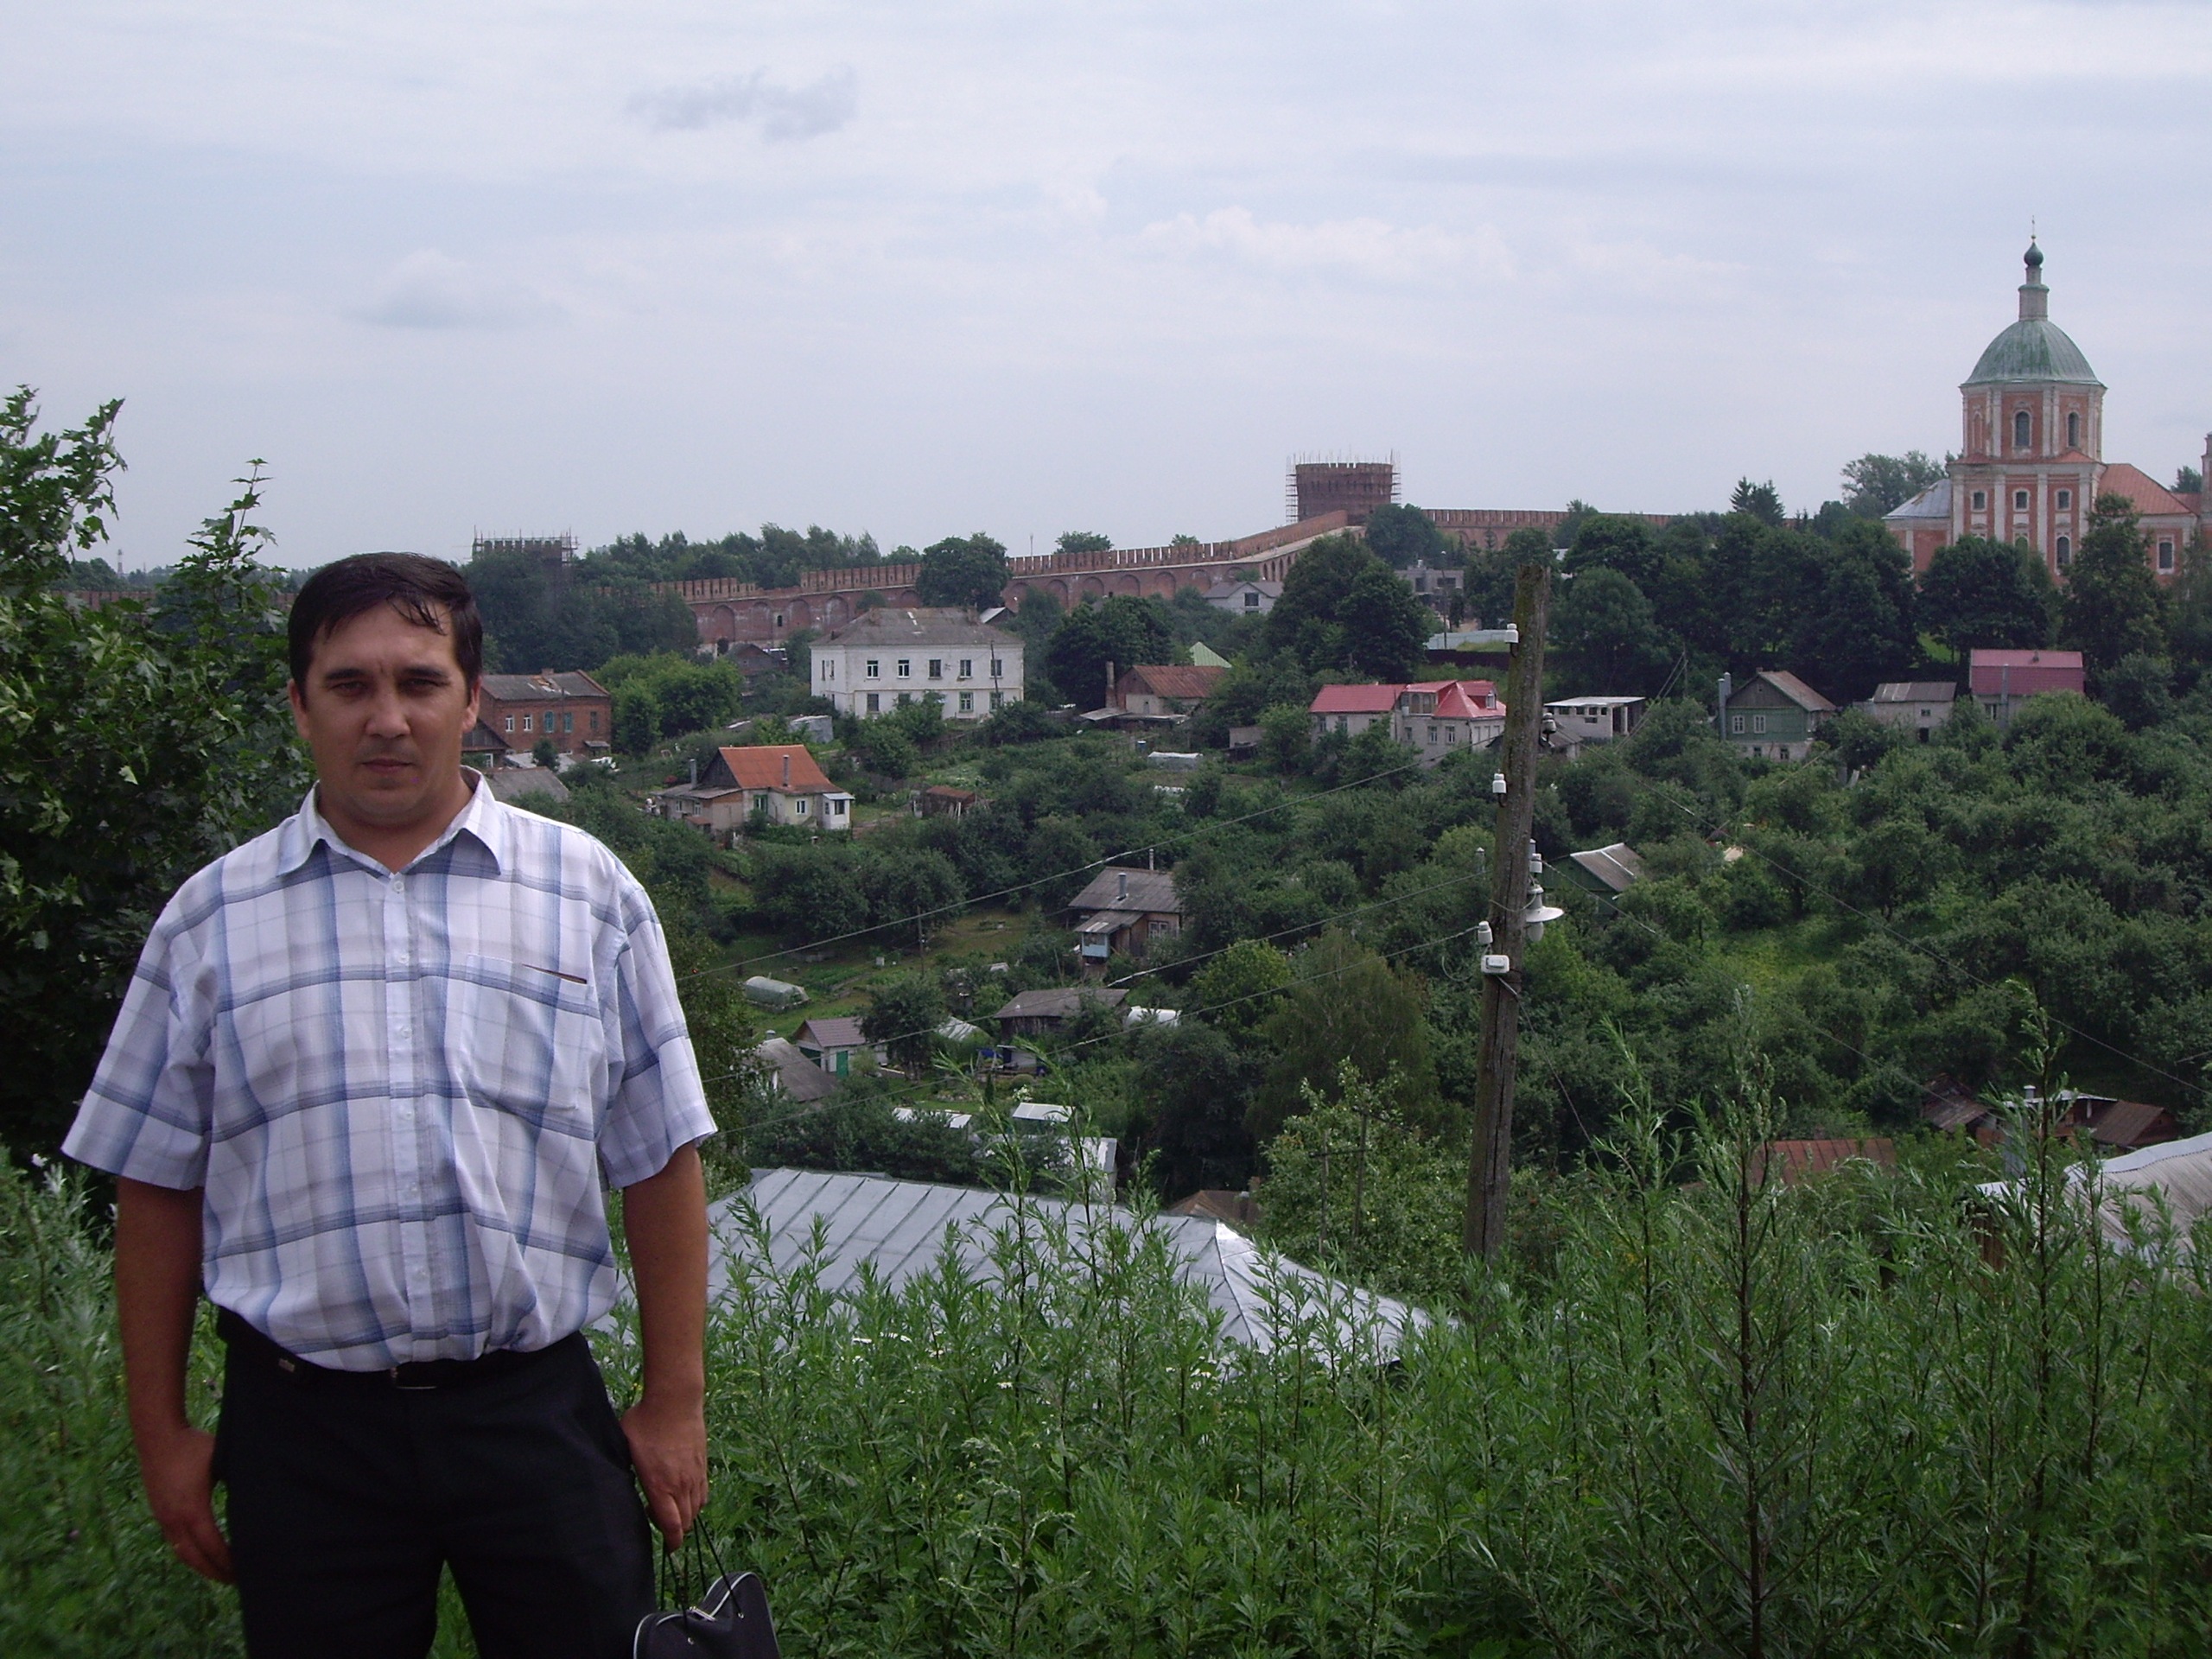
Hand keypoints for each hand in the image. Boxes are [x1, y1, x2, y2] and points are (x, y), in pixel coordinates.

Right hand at [138, 1425, 233, 1582]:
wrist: (158, 1436)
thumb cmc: (194, 1446)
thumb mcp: (222, 1461)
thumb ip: (238, 1480)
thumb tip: (260, 1494)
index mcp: (192, 1509)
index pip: (211, 1545)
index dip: (226, 1560)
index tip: (243, 1569)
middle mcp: (174, 1519)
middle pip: (195, 1556)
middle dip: (214, 1570)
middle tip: (235, 1580)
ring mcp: (163, 1517)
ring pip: (181, 1552)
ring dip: (200, 1565)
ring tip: (219, 1572)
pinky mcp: (159, 1512)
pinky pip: (173, 1541)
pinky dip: (188, 1553)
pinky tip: (200, 1554)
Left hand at [622, 1394, 707, 1550]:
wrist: (674, 1400)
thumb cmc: (645, 1423)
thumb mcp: (625, 1450)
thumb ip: (625, 1472)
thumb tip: (614, 1484)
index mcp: (660, 1485)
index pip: (672, 1525)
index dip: (672, 1542)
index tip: (669, 1548)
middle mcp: (681, 1484)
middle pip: (687, 1521)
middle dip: (676, 1531)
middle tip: (661, 1523)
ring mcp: (694, 1474)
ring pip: (697, 1508)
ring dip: (687, 1516)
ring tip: (672, 1509)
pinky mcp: (702, 1464)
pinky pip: (704, 1493)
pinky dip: (697, 1502)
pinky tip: (686, 1494)